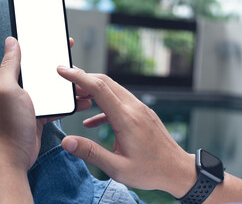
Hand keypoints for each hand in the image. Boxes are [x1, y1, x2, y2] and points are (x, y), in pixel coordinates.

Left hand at [0, 37, 91, 169]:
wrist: (15, 153)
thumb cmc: (10, 121)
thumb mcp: (8, 89)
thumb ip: (10, 65)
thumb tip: (11, 40)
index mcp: (15, 79)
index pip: (32, 56)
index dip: (47, 47)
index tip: (64, 42)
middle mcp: (24, 88)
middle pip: (47, 72)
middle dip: (64, 68)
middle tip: (80, 67)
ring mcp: (34, 102)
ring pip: (56, 89)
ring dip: (71, 87)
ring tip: (86, 85)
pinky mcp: (42, 114)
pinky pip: (59, 105)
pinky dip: (71, 103)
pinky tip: (83, 101)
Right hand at [57, 66, 196, 197]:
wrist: (178, 170)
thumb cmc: (150, 171)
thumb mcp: (117, 168)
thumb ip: (91, 153)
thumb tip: (67, 142)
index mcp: (126, 119)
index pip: (99, 88)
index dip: (78, 77)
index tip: (63, 70)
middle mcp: (134, 108)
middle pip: (106, 82)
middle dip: (83, 79)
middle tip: (66, 83)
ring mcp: (140, 109)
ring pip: (113, 89)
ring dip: (94, 90)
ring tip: (77, 99)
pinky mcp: (142, 113)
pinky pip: (119, 102)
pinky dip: (103, 106)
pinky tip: (92, 121)